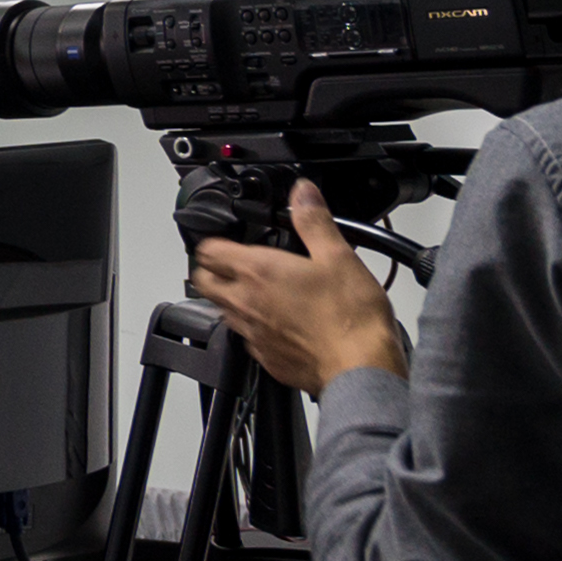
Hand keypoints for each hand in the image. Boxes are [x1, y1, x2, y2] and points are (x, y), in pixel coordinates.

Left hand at [187, 180, 411, 393]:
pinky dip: (253, 325)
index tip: (228, 239)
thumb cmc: (350, 317)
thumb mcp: (337, 255)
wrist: (359, 368)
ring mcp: (252, 334)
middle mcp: (246, 304)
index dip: (214, 240)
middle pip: (203, 281)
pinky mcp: (265, 358)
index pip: (208, 251)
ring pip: (223, 310)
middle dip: (212, 269)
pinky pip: (246, 337)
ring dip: (231, 297)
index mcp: (258, 273)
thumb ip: (313, 220)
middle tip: (232, 263)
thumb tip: (302, 192)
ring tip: (258, 289)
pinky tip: (278, 320)